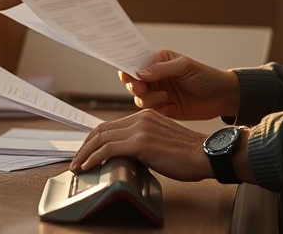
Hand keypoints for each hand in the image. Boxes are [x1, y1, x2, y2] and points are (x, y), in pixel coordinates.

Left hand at [69, 110, 211, 181]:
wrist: (205, 154)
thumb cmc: (187, 154)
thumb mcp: (160, 143)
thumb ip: (142, 143)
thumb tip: (125, 156)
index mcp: (144, 116)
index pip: (110, 125)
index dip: (94, 139)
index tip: (86, 152)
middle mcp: (140, 118)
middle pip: (102, 129)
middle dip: (85, 146)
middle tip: (77, 160)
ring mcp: (140, 129)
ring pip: (102, 138)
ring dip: (86, 153)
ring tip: (78, 166)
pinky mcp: (140, 143)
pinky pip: (109, 149)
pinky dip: (94, 158)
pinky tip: (89, 166)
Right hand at [120, 50, 240, 120]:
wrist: (223, 98)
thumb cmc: (206, 76)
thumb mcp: (185, 67)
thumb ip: (162, 69)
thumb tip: (139, 73)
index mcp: (158, 61)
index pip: (136, 63)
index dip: (128, 68)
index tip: (128, 75)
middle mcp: (156, 77)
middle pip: (133, 83)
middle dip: (135, 86)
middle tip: (144, 89)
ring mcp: (159, 93)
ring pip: (140, 99)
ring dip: (149, 99)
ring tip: (166, 97)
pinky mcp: (164, 109)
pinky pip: (152, 112)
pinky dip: (159, 110)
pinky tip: (172, 107)